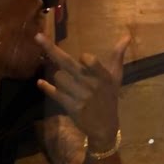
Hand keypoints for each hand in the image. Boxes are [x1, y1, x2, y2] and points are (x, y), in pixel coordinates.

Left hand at [35, 32, 131, 148]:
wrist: (105, 127)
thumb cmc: (109, 98)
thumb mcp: (116, 77)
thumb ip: (117, 56)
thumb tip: (126, 36)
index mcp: (103, 76)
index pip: (90, 60)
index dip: (85, 58)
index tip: (83, 58)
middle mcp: (91, 85)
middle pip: (67, 63)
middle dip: (51, 49)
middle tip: (37, 36)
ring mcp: (80, 96)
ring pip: (59, 77)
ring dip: (59, 77)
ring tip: (67, 83)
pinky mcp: (70, 106)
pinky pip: (54, 93)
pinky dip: (46, 87)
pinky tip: (40, 83)